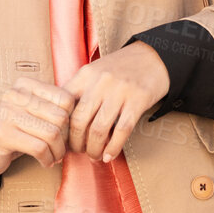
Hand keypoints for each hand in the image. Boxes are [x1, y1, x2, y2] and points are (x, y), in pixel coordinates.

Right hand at [0, 76, 74, 177]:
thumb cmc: (17, 129)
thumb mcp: (34, 112)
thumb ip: (54, 107)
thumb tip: (84, 115)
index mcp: (25, 84)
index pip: (65, 98)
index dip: (71, 119)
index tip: (65, 131)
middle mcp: (14, 94)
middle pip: (60, 117)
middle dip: (65, 138)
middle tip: (62, 148)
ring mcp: (6, 113)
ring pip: (51, 134)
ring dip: (58, 151)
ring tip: (55, 157)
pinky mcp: (3, 135)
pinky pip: (39, 148)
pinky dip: (47, 159)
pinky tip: (46, 162)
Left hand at [62, 42, 170, 163]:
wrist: (153, 56)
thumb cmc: (120, 68)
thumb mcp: (95, 72)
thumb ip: (79, 91)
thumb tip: (62, 121)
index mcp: (86, 74)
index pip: (64, 105)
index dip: (61, 127)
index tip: (62, 138)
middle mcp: (100, 81)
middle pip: (79, 121)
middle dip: (75, 143)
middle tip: (78, 151)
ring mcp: (120, 90)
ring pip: (99, 129)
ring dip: (94, 149)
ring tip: (94, 156)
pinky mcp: (138, 99)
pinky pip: (122, 130)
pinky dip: (113, 147)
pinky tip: (109, 156)